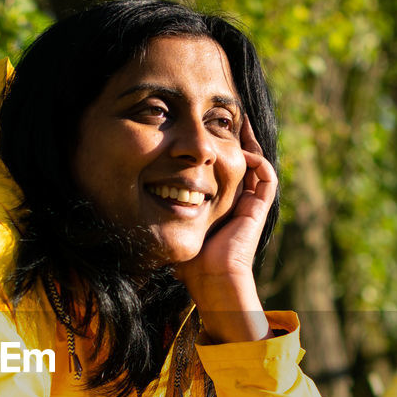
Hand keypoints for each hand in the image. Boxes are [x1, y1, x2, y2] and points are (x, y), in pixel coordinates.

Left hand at [174, 119, 276, 342]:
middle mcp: (238, 201)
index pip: (220, 168)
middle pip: (240, 160)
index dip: (213, 149)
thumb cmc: (189, 262)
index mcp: (220, 204)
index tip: (199, 130)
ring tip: (235, 122)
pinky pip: (266, 177)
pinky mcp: (258, 209)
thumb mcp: (170, 228)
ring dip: (247, 142)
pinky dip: (257, 160)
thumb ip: (159, 214)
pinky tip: (241, 150)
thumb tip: (130, 200)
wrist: (211, 280)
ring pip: (256, 163)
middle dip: (232, 138)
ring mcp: (250, 204)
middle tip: (221, 116)